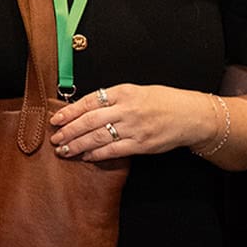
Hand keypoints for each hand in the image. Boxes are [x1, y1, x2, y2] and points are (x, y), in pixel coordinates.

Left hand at [49, 84, 218, 160]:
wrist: (191, 115)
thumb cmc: (162, 101)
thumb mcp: (135, 91)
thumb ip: (112, 98)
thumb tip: (84, 108)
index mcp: (123, 92)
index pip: (89, 102)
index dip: (70, 111)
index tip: (56, 119)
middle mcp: (127, 109)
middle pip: (90, 121)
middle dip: (69, 131)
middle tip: (55, 138)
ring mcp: (134, 128)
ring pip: (99, 138)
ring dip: (78, 145)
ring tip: (64, 150)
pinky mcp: (142, 145)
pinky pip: (114, 151)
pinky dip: (97, 154)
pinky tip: (86, 156)